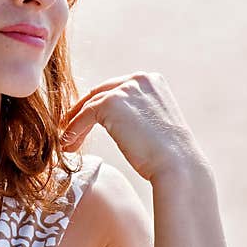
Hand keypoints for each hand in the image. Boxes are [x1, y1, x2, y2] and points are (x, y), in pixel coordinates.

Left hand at [60, 71, 209, 181]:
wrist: (178, 166)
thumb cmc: (170, 155)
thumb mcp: (156, 124)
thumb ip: (138, 114)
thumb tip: (119, 121)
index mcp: (152, 81)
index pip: (117, 89)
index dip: (100, 105)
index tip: (87, 120)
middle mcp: (139, 79)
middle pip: (101, 93)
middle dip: (83, 112)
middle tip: (70, 129)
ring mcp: (125, 89)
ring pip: (90, 105)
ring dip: (75, 124)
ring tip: (68, 143)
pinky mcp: (110, 104)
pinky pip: (84, 116)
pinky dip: (74, 130)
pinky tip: (68, 146)